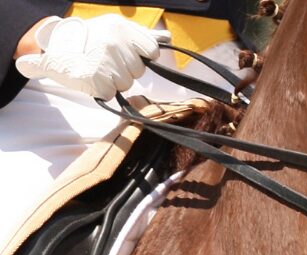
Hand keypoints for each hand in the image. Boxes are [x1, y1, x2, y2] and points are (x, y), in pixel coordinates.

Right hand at [15, 15, 169, 99]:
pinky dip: (102, 90)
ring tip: (98, 68)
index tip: (126, 54)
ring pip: (126, 83)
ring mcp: (105, 60)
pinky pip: (111, 93)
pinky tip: (92, 78)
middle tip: (106, 61)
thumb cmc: (90, 40)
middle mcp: (114, 42)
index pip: (152, 50)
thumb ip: (142, 36)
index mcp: (121, 27)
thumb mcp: (115, 29)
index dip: (141, 56)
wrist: (55, 48)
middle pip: (139, 70)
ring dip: (114, 81)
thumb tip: (168, 38)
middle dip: (126, 70)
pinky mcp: (95, 78)